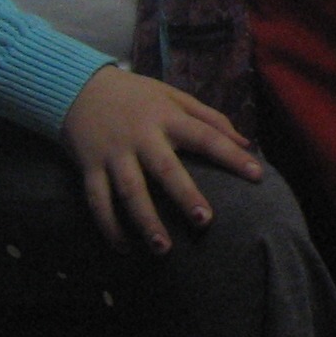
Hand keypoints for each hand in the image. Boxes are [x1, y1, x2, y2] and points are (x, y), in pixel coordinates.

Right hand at [60, 65, 262, 253]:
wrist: (78, 88)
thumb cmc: (137, 96)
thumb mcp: (174, 96)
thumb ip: (210, 118)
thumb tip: (245, 142)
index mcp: (167, 117)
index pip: (206, 136)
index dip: (231, 155)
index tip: (256, 175)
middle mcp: (141, 137)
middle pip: (166, 168)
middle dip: (185, 195)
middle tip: (205, 221)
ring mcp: (113, 154)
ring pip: (130, 191)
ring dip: (146, 221)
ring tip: (164, 248)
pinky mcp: (89, 168)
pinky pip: (97, 201)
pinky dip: (108, 226)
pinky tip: (124, 247)